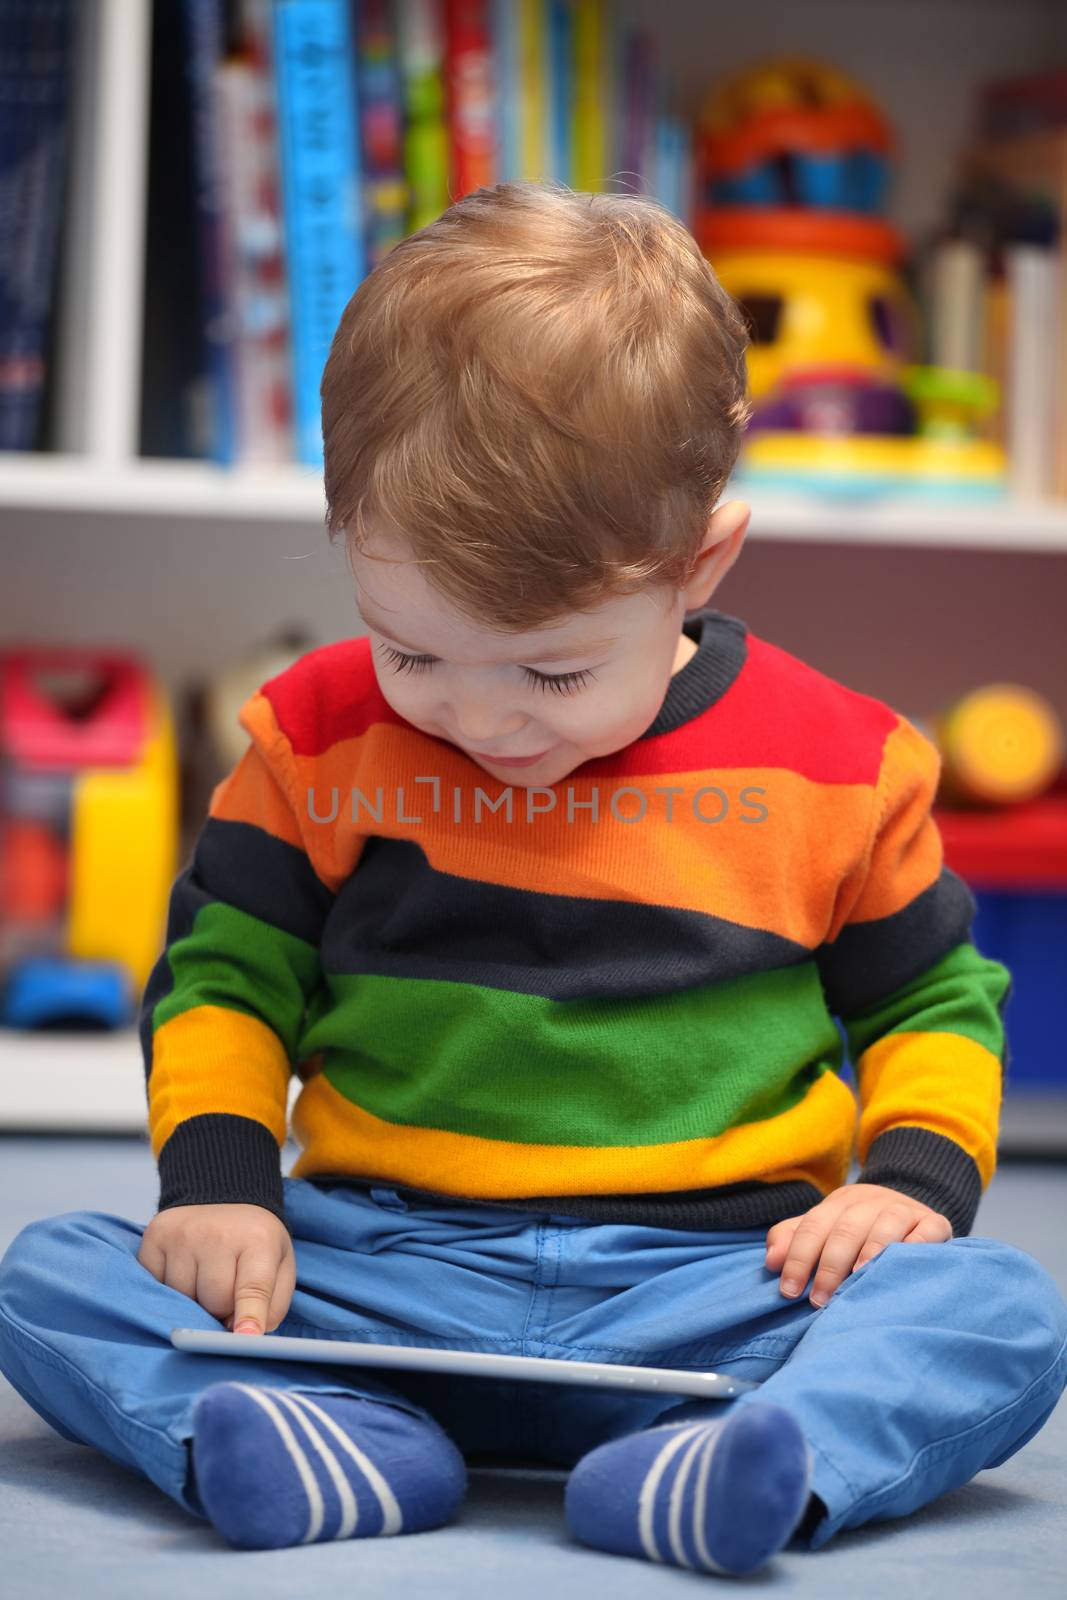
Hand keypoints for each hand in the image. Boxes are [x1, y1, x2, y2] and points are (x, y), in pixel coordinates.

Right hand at [137, 1202, 295, 1334]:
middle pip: (214, 1303)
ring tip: (206, 1275)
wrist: (224, 1198)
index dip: (249, 1316)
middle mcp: (217, 1234)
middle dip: (221, 1308)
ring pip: (183, 1299)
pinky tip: (185, 1269)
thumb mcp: (279, 1268)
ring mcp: (182, 1234)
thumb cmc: (253, 1243)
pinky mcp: (154, 1238)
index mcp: (258, 1240)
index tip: (246, 1338)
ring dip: (194, 1300)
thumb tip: (243, 1336)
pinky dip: (170, 1288)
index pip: (252, 1287)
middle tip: (228, 1286)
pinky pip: (156, 1287)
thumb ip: (271, 1307)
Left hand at [764, 1184, 951, 1307]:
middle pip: (846, 1228)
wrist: (910, 1208)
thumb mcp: (823, 1228)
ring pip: (884, 1225)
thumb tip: (771, 1260)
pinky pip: (926, 1231)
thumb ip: (792, 1239)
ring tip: (855, 1282)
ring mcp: (904, 1209)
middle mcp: (870, 1201)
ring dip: (868, 1253)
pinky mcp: (934, 1223)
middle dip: (829, 1266)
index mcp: (839, 1203)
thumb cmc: (858, 1230)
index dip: (799, 1257)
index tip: (789, 1291)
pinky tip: (899, 1266)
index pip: (813, 1226)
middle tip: (819, 1300)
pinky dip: (914, 1246)